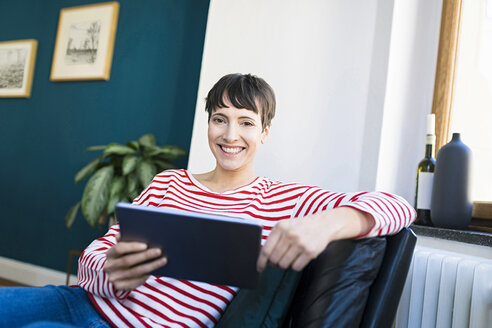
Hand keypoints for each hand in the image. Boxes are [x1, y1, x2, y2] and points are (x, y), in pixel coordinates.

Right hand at [103, 234, 166, 290]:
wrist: (114, 272)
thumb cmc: (124, 255)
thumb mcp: (123, 246)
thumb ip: (126, 238)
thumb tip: (129, 231)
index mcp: (110, 253)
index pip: (119, 248)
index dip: (132, 246)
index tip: (146, 244)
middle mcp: (109, 266)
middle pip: (128, 261)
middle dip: (145, 256)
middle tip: (159, 251)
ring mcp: (113, 278)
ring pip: (135, 272)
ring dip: (151, 266)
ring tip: (163, 260)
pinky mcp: (120, 287)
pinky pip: (135, 282)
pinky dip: (146, 276)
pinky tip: (156, 270)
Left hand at [256, 207, 373, 272]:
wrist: (323, 224)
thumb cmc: (300, 227)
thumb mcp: (285, 226)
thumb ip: (274, 238)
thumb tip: (262, 256)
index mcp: (280, 227)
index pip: (266, 250)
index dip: (261, 262)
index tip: (259, 268)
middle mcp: (289, 234)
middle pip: (274, 259)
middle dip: (274, 264)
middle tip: (277, 262)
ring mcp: (300, 243)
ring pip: (284, 264)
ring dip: (285, 264)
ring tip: (290, 257)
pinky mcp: (310, 251)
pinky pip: (296, 267)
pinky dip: (296, 266)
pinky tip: (299, 258)